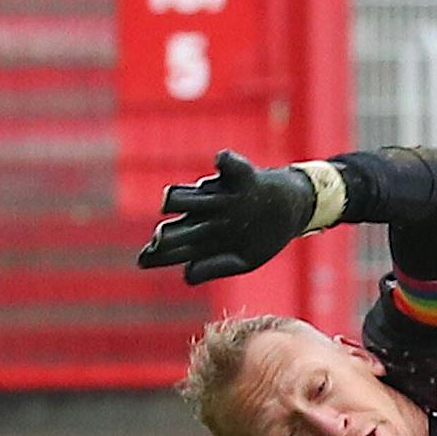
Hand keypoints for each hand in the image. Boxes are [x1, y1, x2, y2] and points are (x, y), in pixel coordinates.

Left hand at [137, 148, 314, 282]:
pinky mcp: (243, 176)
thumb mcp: (243, 260)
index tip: (145, 260)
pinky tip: (220, 161)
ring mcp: (222, 193)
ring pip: (192, 194)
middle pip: (175, 218)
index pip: (170, 242)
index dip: (156, 253)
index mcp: (201, 230)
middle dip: (166, 232)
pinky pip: (230, 164)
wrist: (291, 207)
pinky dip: (226, 162)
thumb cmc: (261, 236)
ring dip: (179, 199)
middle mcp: (205, 209)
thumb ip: (214, 267)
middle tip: (161, 238)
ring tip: (170, 201)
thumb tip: (187, 274)